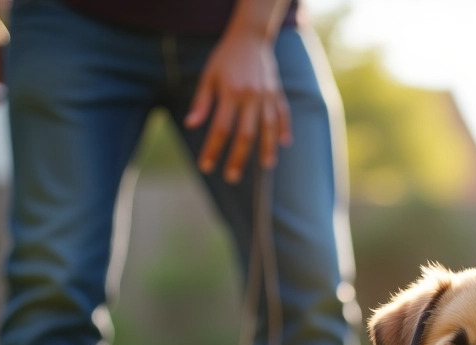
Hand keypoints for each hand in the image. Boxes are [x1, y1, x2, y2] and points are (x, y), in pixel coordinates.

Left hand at [184, 30, 292, 182]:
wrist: (250, 37)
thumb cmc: (225, 58)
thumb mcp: (208, 77)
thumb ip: (201, 102)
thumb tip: (191, 125)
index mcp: (231, 93)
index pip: (221, 128)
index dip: (213, 149)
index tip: (205, 167)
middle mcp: (251, 97)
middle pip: (246, 134)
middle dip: (238, 158)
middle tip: (231, 177)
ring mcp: (267, 96)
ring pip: (268, 128)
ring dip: (267, 149)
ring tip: (266, 166)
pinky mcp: (277, 93)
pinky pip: (283, 114)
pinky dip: (284, 129)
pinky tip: (284, 144)